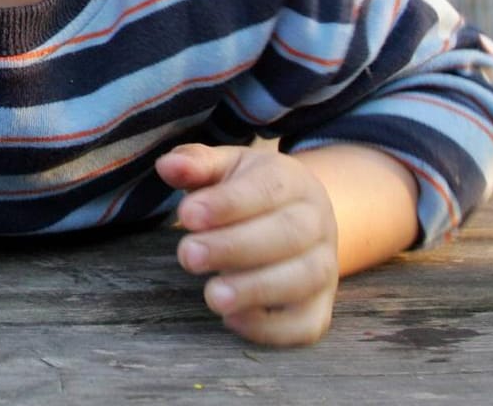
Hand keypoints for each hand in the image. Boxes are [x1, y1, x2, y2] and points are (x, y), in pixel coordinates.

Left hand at [155, 143, 339, 345]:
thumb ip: (197, 164)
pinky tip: (232, 319)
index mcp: (293, 181)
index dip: (227, 204)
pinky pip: (305, 323)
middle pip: (288, 234)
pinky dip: (271, 328)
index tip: (188, 215)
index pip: (267, 189)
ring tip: (212, 295)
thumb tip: (168, 166)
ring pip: (303, 279)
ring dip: (256, 289)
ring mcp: (323, 266)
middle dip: (235, 247)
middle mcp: (317, 223)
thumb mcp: (226, 168)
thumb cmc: (250, 192)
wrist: (300, 219)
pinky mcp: (318, 308)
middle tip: (188, 255)